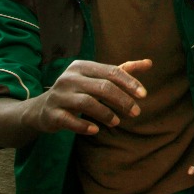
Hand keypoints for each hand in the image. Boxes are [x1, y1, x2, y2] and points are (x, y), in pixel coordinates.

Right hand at [20, 59, 149, 134]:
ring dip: (106, 114)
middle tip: (136, 112)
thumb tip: (150, 63)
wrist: (44, 108)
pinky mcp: (51, 113)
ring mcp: (59, 95)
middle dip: (122, 100)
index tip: (144, 95)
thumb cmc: (80, 91)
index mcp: (82, 66)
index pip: (111, 72)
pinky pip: (69, 120)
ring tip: (117, 122)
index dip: (129, 83)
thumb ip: (123, 71)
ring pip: (87, 103)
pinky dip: (83, 126)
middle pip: (102, 87)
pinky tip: (96, 130)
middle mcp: (69, 78)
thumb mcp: (99, 78)